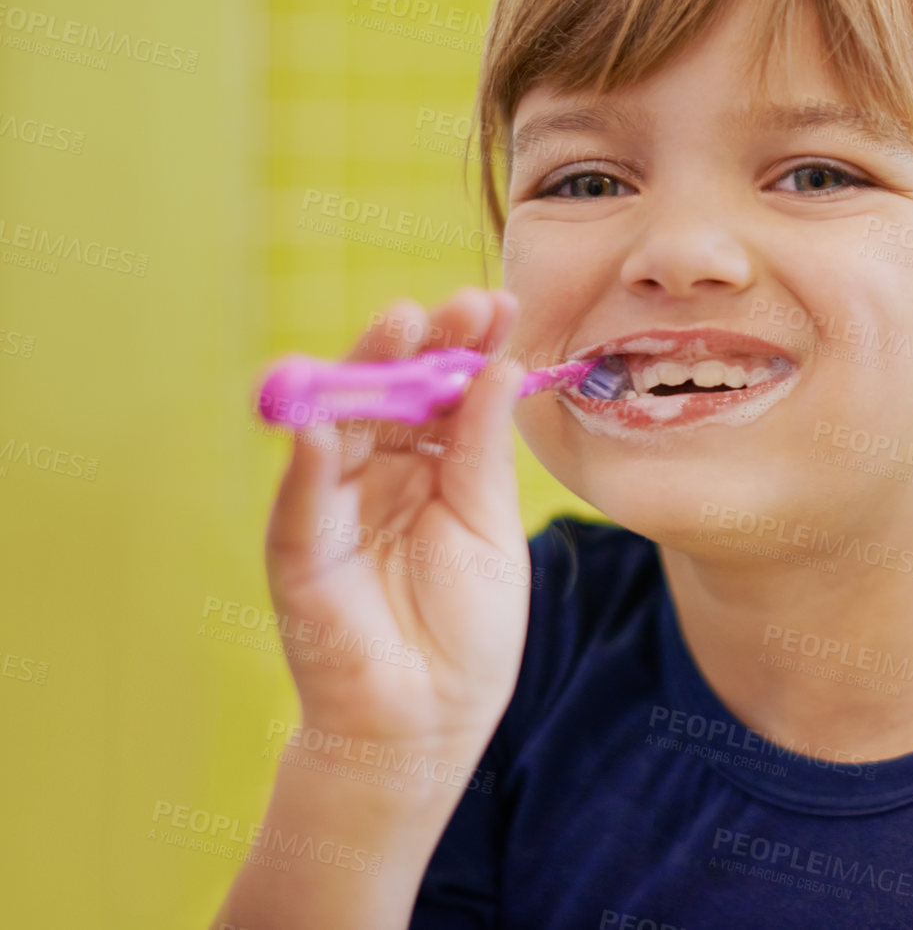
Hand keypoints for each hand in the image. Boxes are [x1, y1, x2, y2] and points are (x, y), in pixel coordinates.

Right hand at [261, 288, 530, 756]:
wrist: (426, 720)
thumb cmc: (466, 629)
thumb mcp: (490, 526)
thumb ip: (482, 450)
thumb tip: (500, 367)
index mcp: (432, 464)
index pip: (444, 389)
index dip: (468, 346)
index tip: (501, 305)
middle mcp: (380, 471)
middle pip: (393, 389)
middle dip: (424, 341)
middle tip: (460, 302)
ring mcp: (335, 502)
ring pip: (343, 422)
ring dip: (366, 370)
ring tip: (401, 322)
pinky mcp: (300, 546)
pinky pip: (301, 495)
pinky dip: (310, 456)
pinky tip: (328, 417)